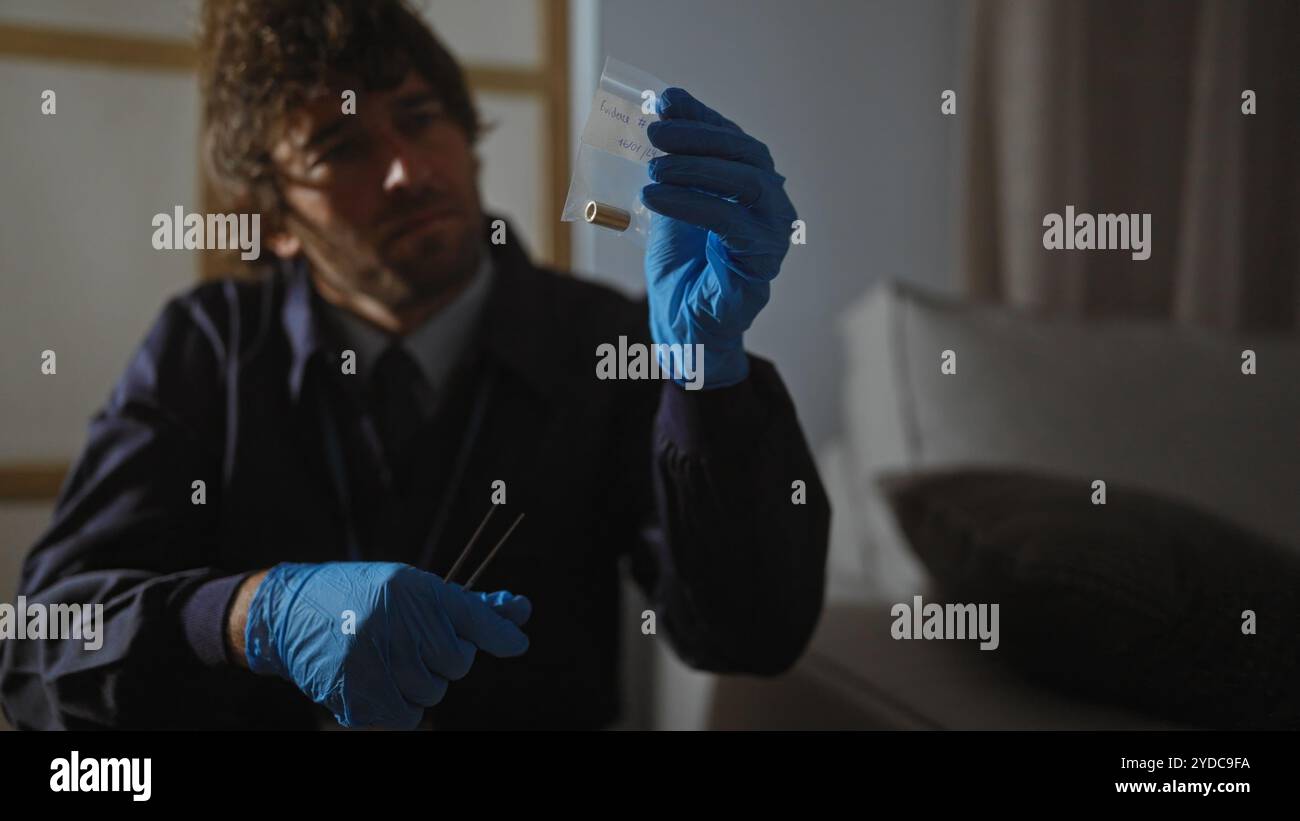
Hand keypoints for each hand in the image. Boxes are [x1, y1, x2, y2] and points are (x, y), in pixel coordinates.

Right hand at [244, 562, 530, 728]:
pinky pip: (407, 717)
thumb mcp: (412, 589)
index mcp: (414, 589)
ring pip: (433, 692)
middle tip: (410, 641)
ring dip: (419, 683)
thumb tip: (523, 612)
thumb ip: (467, 607)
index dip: (501, 634)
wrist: (290, 612)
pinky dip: (399, 706)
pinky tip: (378, 682)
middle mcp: (397, 622)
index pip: (473, 618)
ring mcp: (376, 661)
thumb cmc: (364, 598)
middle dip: (440, 657)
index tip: (517, 644)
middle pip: (457, 663)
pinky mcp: (358, 695)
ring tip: (387, 658)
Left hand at [641, 87, 796, 388]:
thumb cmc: (681, 266)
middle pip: (748, 154)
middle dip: (699, 138)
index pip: (732, 139)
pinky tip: (658, 198)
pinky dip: (693, 205)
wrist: (682, 324)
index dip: (701, 117)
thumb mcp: (669, 201)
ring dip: (697, 169)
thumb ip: (670, 162)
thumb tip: (662, 107)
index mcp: (751, 186)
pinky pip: (732, 224)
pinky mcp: (762, 264)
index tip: (665, 100)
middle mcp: (770, 206)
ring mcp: (772, 234)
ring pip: (749, 183)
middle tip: (655, 133)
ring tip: (654, 169)